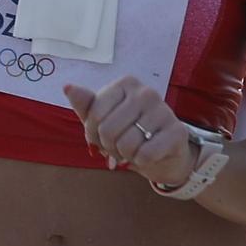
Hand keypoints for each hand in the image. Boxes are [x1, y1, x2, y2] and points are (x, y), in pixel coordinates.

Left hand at [65, 78, 196, 189]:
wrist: (163, 152)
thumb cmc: (129, 132)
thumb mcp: (102, 119)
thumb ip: (86, 105)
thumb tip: (68, 87)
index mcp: (126, 84)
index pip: (94, 115)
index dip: (93, 134)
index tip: (102, 136)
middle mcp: (147, 92)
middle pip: (108, 130)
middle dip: (109, 147)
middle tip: (118, 147)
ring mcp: (164, 111)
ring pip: (127, 144)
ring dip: (126, 155)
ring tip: (133, 150)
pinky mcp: (177, 132)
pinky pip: (145, 154)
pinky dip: (142, 161)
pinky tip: (148, 155)